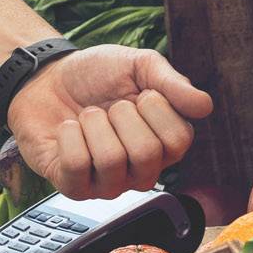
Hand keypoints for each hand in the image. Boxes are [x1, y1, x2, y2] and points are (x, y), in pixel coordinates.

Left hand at [7, 46, 214, 198]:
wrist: (46, 77)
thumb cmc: (96, 75)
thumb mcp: (138, 65)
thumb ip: (172, 82)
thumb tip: (205, 106)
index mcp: (164, 144)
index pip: (178, 140)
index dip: (156, 108)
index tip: (140, 94)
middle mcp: (140, 171)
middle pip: (147, 155)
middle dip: (121, 115)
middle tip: (109, 106)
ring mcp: (107, 184)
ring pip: (111, 162)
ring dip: (93, 123)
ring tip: (87, 116)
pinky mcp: (73, 187)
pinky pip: (77, 167)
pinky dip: (69, 135)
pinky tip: (68, 129)